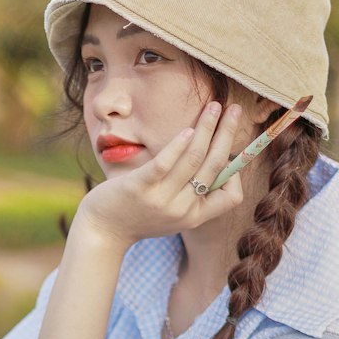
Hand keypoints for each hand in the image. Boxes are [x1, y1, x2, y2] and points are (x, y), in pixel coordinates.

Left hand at [78, 100, 244, 249]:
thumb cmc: (139, 216)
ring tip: (214, 106)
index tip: (227, 154)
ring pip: (194, 158)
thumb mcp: (171, 213)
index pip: (231, 197)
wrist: (103, 232)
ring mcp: (161, 199)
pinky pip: (165, 162)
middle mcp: (182, 209)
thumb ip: (190, 194)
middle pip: (216, 166)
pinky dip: (178, 144)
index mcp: (194, 216)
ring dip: (208, 127)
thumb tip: (212, 160)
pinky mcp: (140, 187)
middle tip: (235, 109)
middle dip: (228, 133)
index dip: (235, 174)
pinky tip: (188, 128)